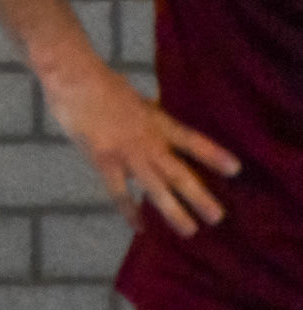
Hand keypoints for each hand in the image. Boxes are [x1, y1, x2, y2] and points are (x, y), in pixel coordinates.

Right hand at [43, 59, 240, 237]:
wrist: (74, 78)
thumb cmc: (100, 82)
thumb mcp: (132, 97)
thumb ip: (144, 113)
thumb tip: (153, 119)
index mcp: (156, 120)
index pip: (190, 139)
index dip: (213, 154)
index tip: (236, 169)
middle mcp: (148, 140)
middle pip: (178, 171)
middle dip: (199, 195)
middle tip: (217, 217)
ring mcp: (128, 153)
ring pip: (156, 187)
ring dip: (174, 210)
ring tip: (190, 231)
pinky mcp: (105, 161)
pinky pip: (119, 192)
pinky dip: (129, 211)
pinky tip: (139, 227)